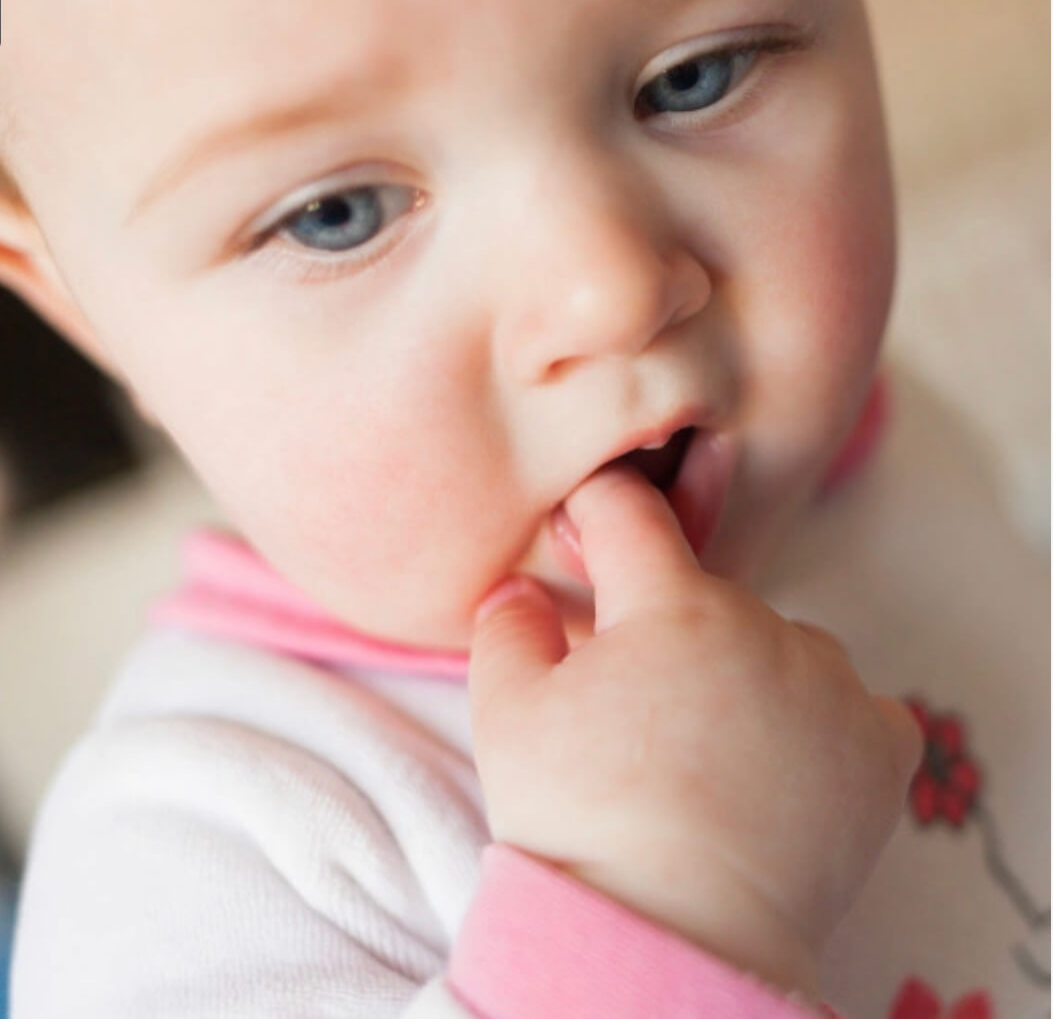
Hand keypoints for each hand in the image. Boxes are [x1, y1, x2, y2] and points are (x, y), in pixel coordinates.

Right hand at [468, 465, 921, 1000]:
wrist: (671, 936)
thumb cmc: (580, 819)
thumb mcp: (507, 714)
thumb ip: (508, 627)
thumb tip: (520, 588)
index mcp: (672, 604)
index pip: (630, 514)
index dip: (597, 510)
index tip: (586, 528)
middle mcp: (764, 625)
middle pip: (703, 596)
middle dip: (662, 627)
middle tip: (631, 702)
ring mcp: (831, 685)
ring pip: (776, 644)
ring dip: (741, 670)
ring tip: (706, 749)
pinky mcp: (878, 749)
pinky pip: (850, 702)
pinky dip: (818, 719)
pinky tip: (782, 763)